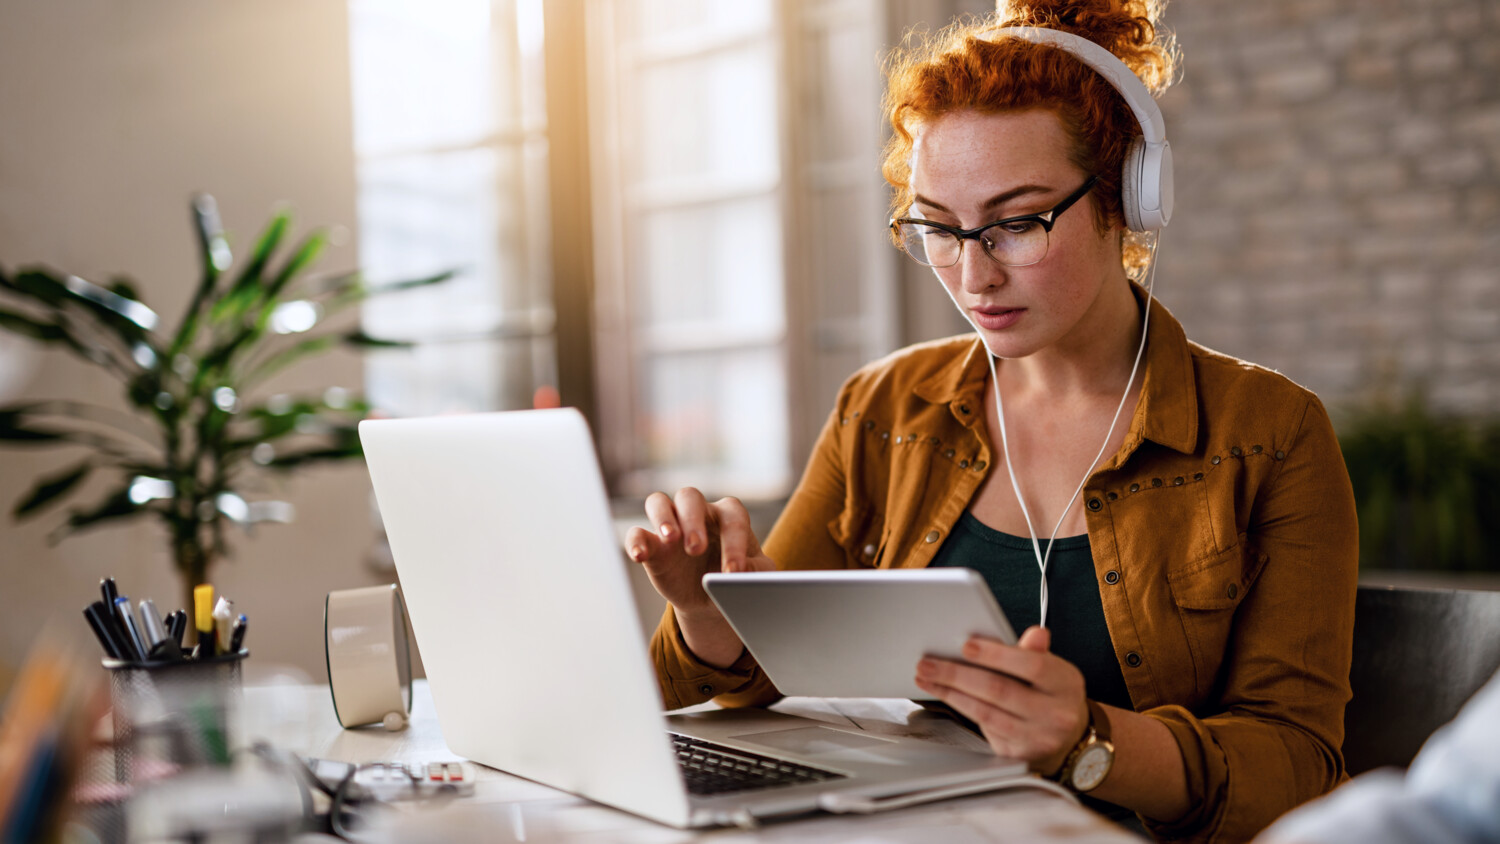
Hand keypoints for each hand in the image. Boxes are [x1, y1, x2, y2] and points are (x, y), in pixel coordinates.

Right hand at [624, 488, 775, 615]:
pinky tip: (640, 556)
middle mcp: (698, 513)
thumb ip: (755, 571)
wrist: (713, 596)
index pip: (732, 518)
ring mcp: (672, 525)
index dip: (733, 543)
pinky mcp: (652, 544)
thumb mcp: (755, 575)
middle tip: (695, 548)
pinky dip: (635, 541)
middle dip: (692, 520)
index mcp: (728, 515)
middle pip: (690, 497)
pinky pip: (637, 533)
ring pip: (659, 502)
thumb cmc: (736, 576)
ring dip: (662, 518)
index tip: (733, 572)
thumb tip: (741, 573)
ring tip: (670, 539)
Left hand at [914, 625, 1089, 774]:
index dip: (996, 655)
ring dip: (950, 693)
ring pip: (985, 713)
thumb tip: (1035, 633)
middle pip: (1000, 690)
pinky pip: (983, 729)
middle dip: (957, 674)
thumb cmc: (1051, 693)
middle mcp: (1056, 714)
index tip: (966, 645)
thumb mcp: (1052, 669)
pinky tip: (943, 694)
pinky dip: (960, 708)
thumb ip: (1036, 652)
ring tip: (926, 677)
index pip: (1032, 666)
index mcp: (1065, 684)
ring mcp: (1037, 738)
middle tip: (928, 663)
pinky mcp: (1017, 754)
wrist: (1068, 738)